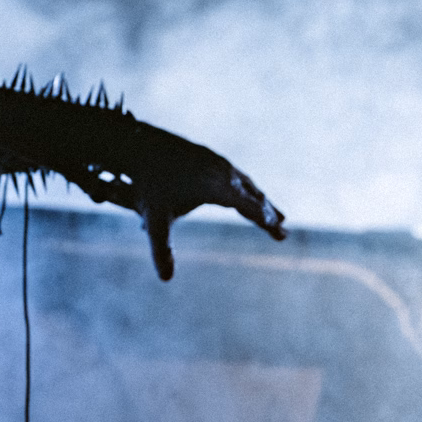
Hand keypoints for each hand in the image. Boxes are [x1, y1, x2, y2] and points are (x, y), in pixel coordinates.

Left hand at [134, 138, 285, 279]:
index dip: (264, 220)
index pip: (247, 206)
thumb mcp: (155, 218)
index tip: (279, 232)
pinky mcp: (211, 156)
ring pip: (246, 185)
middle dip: (268, 215)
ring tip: (274, 217)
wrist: (138, 143)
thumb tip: (165, 279)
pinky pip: (236, 176)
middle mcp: (222, 172)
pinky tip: (247, 195)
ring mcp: (217, 161)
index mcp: (215, 186)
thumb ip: (161, 249)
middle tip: (283, 235)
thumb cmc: (148, 182)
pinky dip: (247, 189)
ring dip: (261, 201)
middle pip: (252, 196)